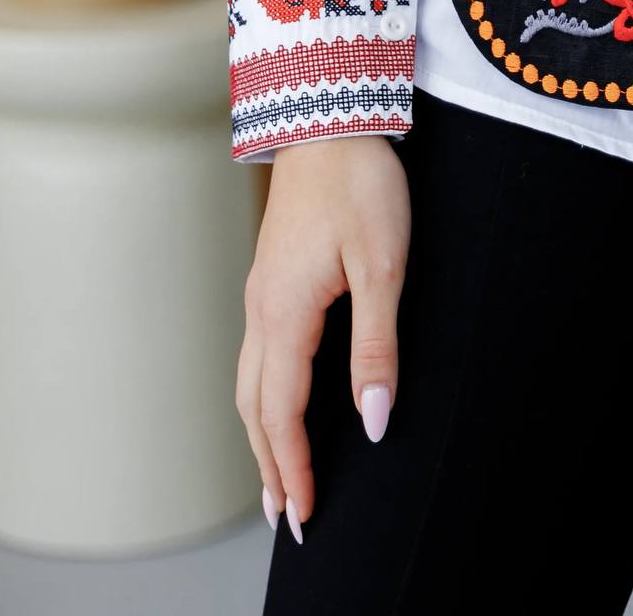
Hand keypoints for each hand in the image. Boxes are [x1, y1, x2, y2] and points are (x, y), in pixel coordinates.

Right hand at [236, 134, 410, 538]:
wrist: (328, 114)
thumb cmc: (360, 184)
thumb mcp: (383, 267)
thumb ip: (375, 348)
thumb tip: (372, 422)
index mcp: (283, 314)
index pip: (283, 412)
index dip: (293, 466)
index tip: (304, 513)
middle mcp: (260, 310)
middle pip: (254, 407)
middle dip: (269, 465)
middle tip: (286, 518)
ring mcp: (260, 293)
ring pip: (249, 382)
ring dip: (261, 435)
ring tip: (276, 478)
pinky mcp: (269, 278)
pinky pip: (256, 355)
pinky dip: (263, 397)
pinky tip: (278, 405)